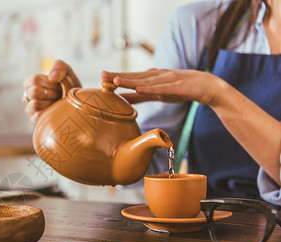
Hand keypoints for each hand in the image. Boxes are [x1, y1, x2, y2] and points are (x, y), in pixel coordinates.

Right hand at [22, 60, 80, 123]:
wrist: (78, 106)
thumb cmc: (70, 89)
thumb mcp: (67, 73)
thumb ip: (59, 67)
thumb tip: (52, 77)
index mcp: (33, 83)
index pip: (33, 80)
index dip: (48, 82)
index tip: (58, 85)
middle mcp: (29, 96)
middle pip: (33, 92)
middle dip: (51, 93)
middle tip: (59, 95)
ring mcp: (30, 110)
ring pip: (34, 105)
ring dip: (50, 103)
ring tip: (57, 104)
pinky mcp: (35, 121)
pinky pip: (37, 117)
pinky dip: (49, 114)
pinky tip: (55, 112)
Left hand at [102, 69, 225, 105]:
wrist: (206, 86)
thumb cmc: (180, 90)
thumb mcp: (157, 94)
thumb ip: (141, 96)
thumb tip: (123, 100)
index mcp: (151, 78)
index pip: (130, 77)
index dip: (116, 77)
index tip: (101, 77)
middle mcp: (156, 76)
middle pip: (134, 76)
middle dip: (118, 76)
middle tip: (102, 75)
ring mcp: (166, 80)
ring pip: (144, 81)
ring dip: (130, 81)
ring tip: (115, 81)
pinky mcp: (175, 87)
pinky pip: (160, 89)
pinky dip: (149, 88)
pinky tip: (139, 89)